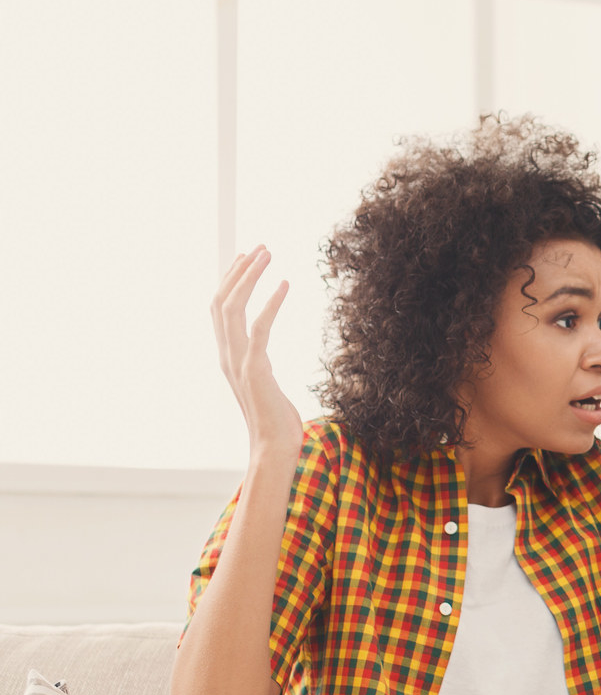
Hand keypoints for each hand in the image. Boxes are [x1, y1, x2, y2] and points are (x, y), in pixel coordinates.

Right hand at [211, 246, 302, 457]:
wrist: (273, 446)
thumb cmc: (275, 419)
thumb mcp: (262, 382)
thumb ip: (257, 362)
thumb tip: (260, 350)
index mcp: (227, 356)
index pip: (220, 309)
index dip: (230, 281)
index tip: (244, 257)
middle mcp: (227, 355)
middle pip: (222, 302)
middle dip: (239, 271)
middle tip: (260, 247)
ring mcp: (239, 362)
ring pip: (234, 309)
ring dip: (250, 277)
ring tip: (267, 254)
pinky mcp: (256, 370)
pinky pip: (261, 329)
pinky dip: (271, 303)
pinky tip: (285, 284)